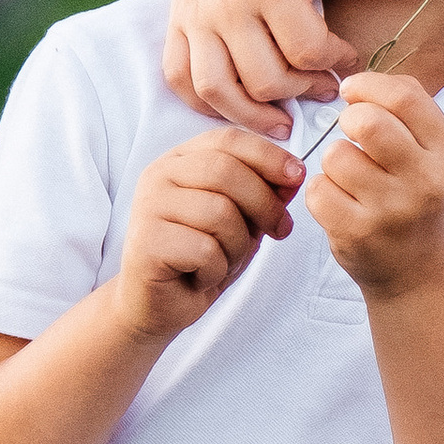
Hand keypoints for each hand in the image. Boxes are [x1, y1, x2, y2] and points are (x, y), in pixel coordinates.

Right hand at [113, 131, 302, 343]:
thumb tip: (294, 174)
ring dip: (238, 245)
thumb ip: (264, 194)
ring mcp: (148, 207)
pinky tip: (202, 276)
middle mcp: (159, 175)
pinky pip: (204, 250)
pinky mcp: (146, 243)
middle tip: (279, 230)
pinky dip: (217, 269)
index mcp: (180, 160)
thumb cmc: (199, 258)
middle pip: (226, 171)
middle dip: (265, 203)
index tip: (296, 176)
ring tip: (226, 260)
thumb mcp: (242, 220)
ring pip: (219, 212)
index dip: (268, 155)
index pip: (228, 139)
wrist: (158, 304)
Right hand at [163, 0, 443, 133]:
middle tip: (323, 92)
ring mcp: (197, 13)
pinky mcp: (177, 20)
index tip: (347, 60)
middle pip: (265, 78)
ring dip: (251, 113)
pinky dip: (205, 100)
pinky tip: (238, 104)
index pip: (306, 51)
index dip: (333, 66)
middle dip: (299, 93)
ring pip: (218, 87)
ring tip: (283, 121)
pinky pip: (180, 76)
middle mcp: (228, 2)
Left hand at [302, 72, 443, 302]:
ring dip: (334, 161)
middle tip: (350, 133)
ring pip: (336, 156)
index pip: (405, 97)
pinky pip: (318, 190)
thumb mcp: (432, 153)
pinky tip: (340, 202)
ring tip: (350, 177)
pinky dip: (322, 191)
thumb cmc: (417, 199)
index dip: (368, 85)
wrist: (417, 271)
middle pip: (368, 123)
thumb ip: (408, 109)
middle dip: (348, 120)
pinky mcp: (357, 235)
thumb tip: (359, 82)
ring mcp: (391, 211)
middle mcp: (425, 182)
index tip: (352, 92)